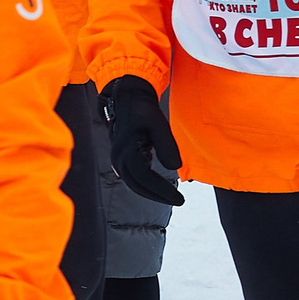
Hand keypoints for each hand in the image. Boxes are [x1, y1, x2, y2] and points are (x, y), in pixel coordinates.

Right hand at [101, 74, 184, 205]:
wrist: (126, 98)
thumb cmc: (143, 110)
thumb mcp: (158, 125)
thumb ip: (167, 146)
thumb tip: (176, 168)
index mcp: (127, 151)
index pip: (146, 179)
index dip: (163, 191)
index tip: (180, 199)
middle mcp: (119, 158)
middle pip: (138, 185)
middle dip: (158, 196)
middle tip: (179, 201)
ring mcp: (118, 158)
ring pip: (133, 183)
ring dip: (151, 192)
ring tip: (170, 197)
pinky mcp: (121, 157)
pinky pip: (132, 177)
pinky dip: (145, 185)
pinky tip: (158, 187)